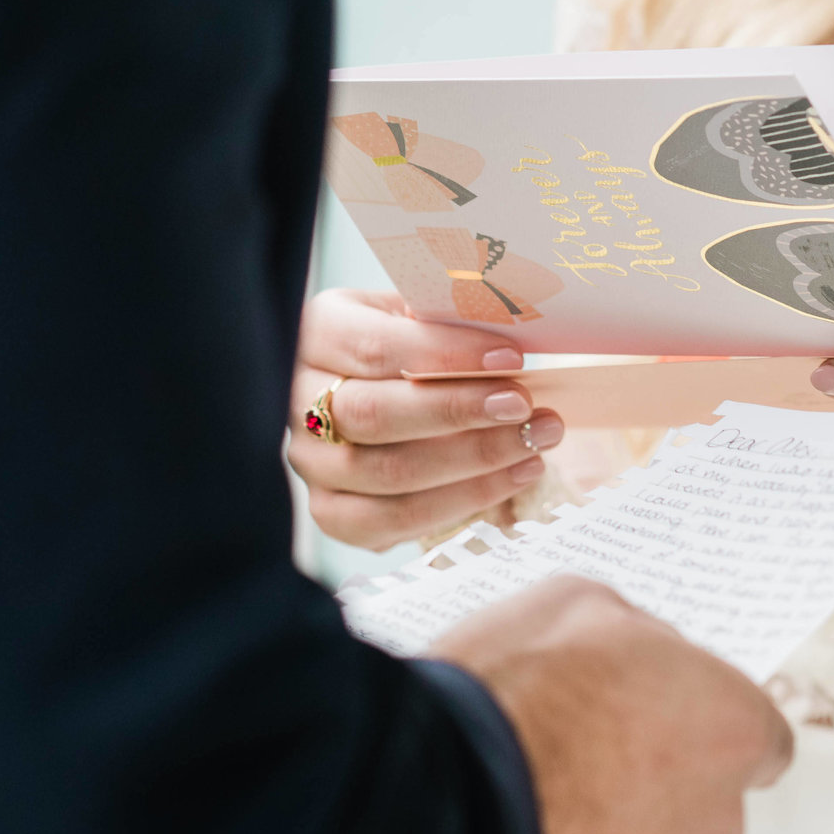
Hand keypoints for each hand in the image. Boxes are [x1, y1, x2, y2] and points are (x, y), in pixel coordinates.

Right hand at [289, 287, 563, 549]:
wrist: (382, 387)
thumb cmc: (410, 343)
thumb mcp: (420, 313)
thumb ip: (448, 318)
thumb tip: (506, 328)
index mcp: (317, 333)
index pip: (374, 348)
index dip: (444, 356)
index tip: (510, 360)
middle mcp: (298, 399)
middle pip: (374, 415)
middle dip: (459, 413)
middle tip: (525, 407)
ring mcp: (311, 461)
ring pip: (387, 474)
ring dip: (473, 463)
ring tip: (535, 444)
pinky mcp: (331, 510)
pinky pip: (390, 521)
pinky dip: (459, 504)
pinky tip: (513, 478)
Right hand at [431, 576, 793, 833]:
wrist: (441, 793)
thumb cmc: (517, 696)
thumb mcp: (582, 602)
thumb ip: (637, 634)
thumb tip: (635, 648)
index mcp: (733, 728)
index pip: (760, 731)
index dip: (707, 708)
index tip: (670, 695)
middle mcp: (713, 816)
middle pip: (705, 788)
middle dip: (659, 758)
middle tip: (594, 720)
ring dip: (612, 805)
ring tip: (544, 760)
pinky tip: (524, 802)